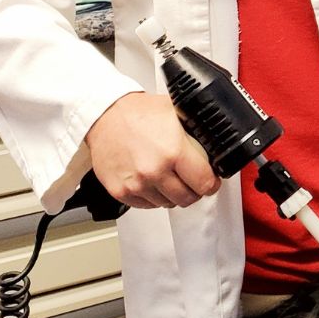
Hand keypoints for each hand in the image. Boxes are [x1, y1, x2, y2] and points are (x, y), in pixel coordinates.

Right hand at [85, 91, 220, 209]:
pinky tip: (153, 182)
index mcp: (173, 151)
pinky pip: (146, 205)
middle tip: (193, 181)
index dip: (211, 183)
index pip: (204, 183)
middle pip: (187, 198)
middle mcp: (154, 171)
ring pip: (167, 204)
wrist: (105, 115)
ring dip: (172, 194)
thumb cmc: (137, 112)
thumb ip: (196, 130)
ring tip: (170, 178)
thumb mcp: (176, 112)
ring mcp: (136, 184)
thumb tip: (214, 142)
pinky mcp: (120, 192)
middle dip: (194, 190)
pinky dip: (152, 197)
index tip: (211, 181)